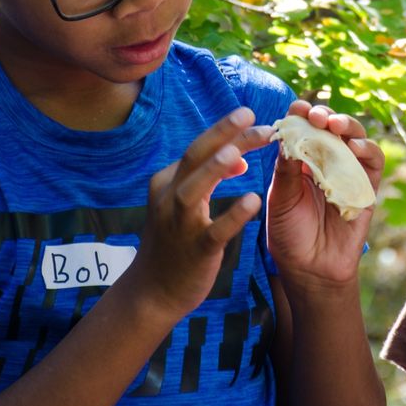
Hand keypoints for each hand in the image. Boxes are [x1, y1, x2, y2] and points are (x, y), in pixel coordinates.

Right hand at [125, 107, 272, 316]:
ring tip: (239, 151)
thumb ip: (210, 178)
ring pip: (194, 190)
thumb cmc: (174, 242)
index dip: (223, 130)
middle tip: (252, 113)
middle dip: (223, 134)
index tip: (248, 113)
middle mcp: (169, 198)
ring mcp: (179, 224)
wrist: (152, 292)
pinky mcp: (195, 251)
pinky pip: (215, 231)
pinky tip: (252, 202)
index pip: (197, 148)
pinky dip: (233, 215)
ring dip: (215, 168)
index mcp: (167, 182)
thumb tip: (239, 157)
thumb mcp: (186, 204)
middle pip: (195, 158)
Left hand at [266, 100, 383, 287]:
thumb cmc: (290, 234)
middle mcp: (326, 162)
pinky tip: (353, 147)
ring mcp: (349, 173)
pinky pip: (373, 163)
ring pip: (355, 138)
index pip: (305, 129)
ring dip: (347, 126)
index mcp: (301, 160)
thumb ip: (287, 168)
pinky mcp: (367, 188)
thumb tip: (287, 133)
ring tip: (334, 124)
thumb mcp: (281, 198)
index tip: (296, 108)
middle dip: (324, 115)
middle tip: (315, 115)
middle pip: (332, 127)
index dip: (302, 115)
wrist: (310, 270)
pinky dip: (367, 149)